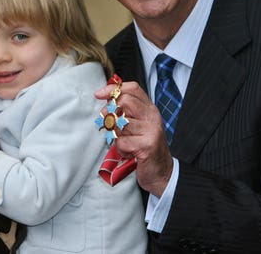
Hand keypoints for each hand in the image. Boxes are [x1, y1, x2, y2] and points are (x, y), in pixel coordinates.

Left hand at [95, 81, 172, 196]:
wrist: (162, 172)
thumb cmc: (145, 149)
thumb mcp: (138, 126)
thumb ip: (126, 113)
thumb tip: (105, 101)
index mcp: (150, 109)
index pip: (133, 88)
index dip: (113, 89)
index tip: (99, 94)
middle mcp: (152, 117)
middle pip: (125, 101)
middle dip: (109, 112)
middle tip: (107, 123)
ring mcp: (151, 130)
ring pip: (120, 123)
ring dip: (116, 135)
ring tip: (124, 143)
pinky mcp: (147, 145)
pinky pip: (122, 141)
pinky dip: (120, 149)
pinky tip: (129, 153)